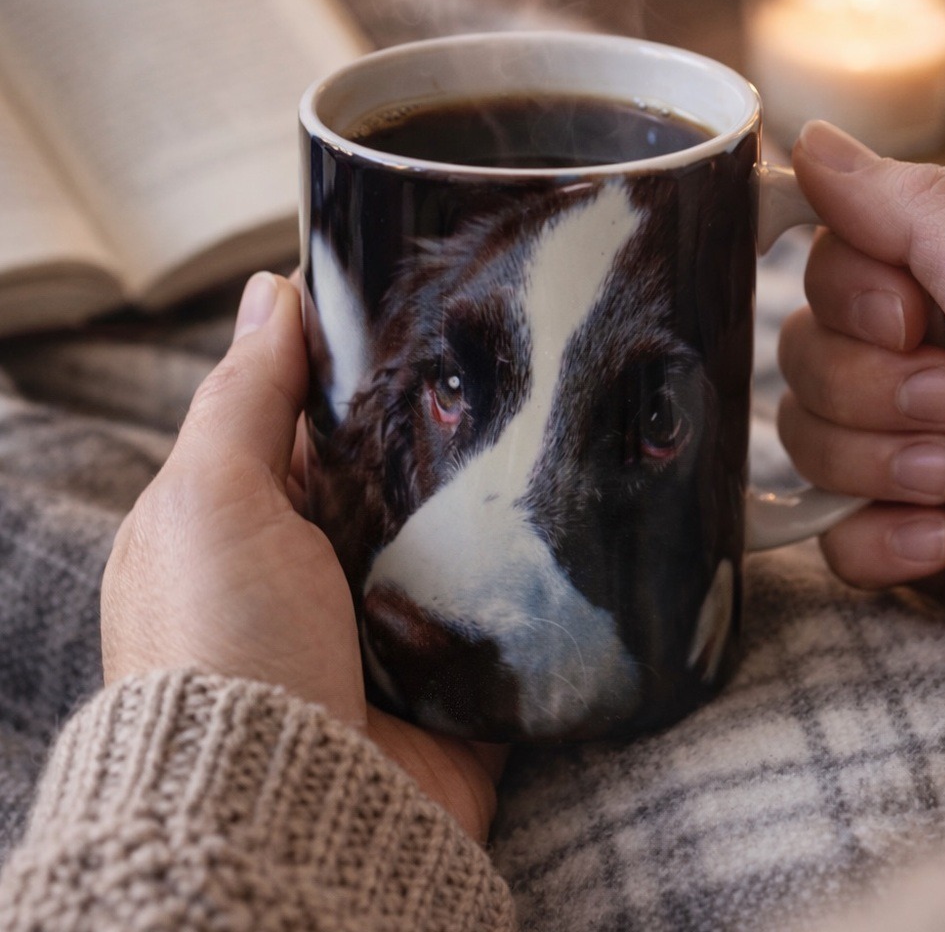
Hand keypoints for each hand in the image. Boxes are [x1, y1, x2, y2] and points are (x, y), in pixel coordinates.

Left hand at [101, 271, 503, 841]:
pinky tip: (571, 502)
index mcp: (251, 521)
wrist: (290, 814)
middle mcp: (319, 566)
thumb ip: (244, 398)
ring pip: (449, 526)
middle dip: (434, 423)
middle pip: (389, 468)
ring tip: (553, 412)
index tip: (415, 303)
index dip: (353, 362)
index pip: (308, 419)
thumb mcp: (210, 501)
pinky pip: (499, 599)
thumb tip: (268, 293)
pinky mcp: (452, 668)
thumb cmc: (226, 649)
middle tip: (501, 356)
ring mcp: (389, 619)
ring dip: (486, 489)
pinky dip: (525, 563)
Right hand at [777, 120, 944, 636]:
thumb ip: (914, 210)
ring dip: (867, 467)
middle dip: (863, 390)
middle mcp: (943, 360)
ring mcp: (921, 450)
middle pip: (806, 351)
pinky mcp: (913, 533)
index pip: (835, 261)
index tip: (911, 320)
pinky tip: (939, 542)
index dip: (847, 295)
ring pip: (807, 439)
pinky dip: (872, 541)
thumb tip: (811, 146)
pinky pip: (827, 530)